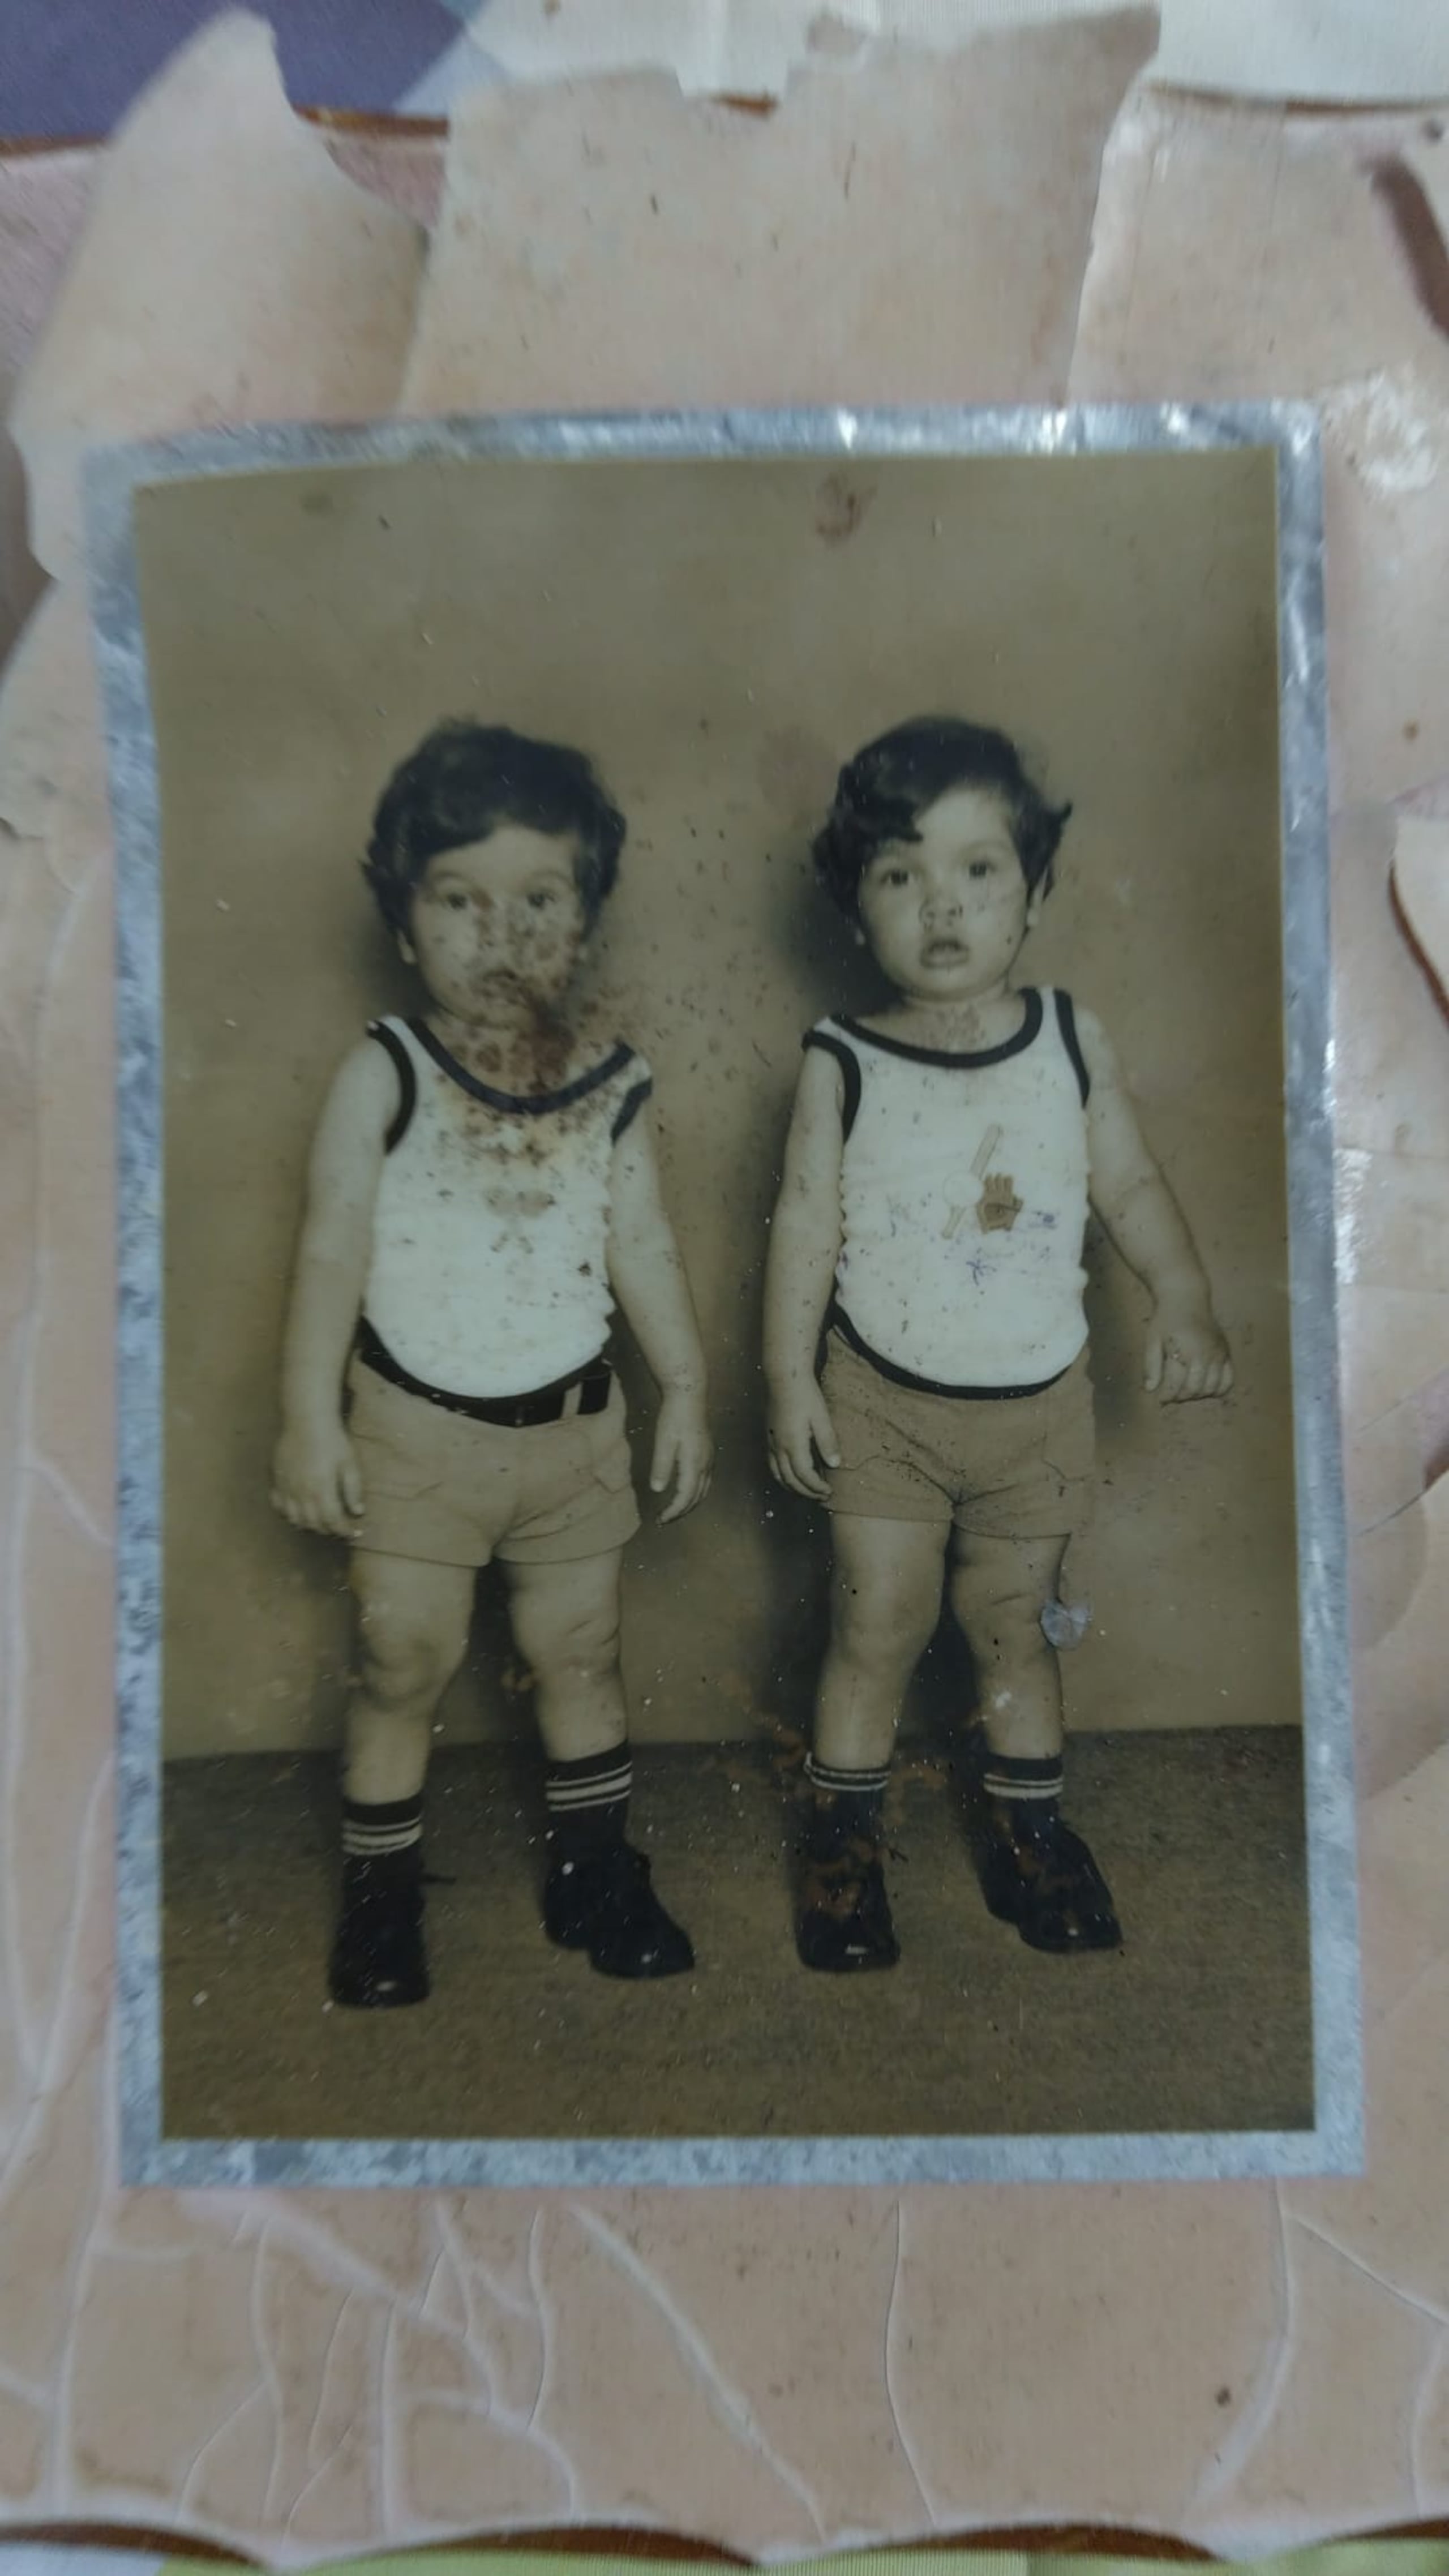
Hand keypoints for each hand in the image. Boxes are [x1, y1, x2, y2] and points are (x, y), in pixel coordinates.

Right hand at [271, 1419, 364, 1535]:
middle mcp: (301, 1492)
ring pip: (295, 1519)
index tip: (354, 1533)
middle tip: (340, 1528)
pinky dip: (288, 1513)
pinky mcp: (277, 1480)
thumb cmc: (332, 1440)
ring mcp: (287, 1487)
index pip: (333, 1521)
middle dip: (329, 1530)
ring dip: (309, 1525)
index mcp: (322, 1489)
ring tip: (321, 1523)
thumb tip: (358, 1512)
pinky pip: (278, 1505)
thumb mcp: (349, 1463)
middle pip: (314, 1524)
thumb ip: (353, 1489)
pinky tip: (298, 1511)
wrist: (307, 1420)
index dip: (345, 1531)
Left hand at [650, 1386, 712, 1522]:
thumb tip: (657, 1489)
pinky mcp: (708, 1454)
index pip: (685, 1496)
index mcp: (694, 1463)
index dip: (673, 1511)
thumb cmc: (674, 1416)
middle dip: (681, 1512)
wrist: (689, 1396)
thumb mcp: (663, 1441)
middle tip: (664, 1520)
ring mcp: (709, 1459)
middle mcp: (706, 1464)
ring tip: (673, 1510)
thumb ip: (661, 1466)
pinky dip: (695, 1493)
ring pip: (703, 1491)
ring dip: (689, 1504)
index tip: (660, 1519)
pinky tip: (685, 1492)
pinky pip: (705, 1481)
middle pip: (696, 1497)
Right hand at [767, 1381, 840, 1498]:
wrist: (784, 1378)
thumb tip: (835, 1464)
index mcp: (793, 1444)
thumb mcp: (821, 1418)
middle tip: (822, 1496)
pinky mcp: (769, 1437)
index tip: (829, 1492)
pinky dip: (782, 1477)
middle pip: (790, 1480)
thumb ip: (828, 1442)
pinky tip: (790, 1476)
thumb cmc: (805, 1395)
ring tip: (807, 1492)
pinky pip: (772, 1465)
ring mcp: (772, 1443)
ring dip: (793, 1487)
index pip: (804, 1476)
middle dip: (806, 1492)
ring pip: (778, 1475)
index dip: (817, 1488)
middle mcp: (779, 1447)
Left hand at [1145, 1304, 1233, 1402]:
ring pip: (1212, 1388)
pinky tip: (1206, 1388)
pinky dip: (1219, 1389)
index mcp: (1184, 1351)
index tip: (1160, 1399)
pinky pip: (1229, 1379)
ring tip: (1186, 1390)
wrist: (1186, 1299)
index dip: (1167, 1396)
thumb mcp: (1152, 1340)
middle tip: (1172, 1395)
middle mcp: (1205, 1354)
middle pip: (1195, 1389)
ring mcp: (1218, 1354)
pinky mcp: (1226, 1353)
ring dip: (1198, 1394)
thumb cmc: (1166, 1320)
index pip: (1176, 1385)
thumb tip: (1149, 1389)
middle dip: (1181, 1396)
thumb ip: (1151, 1366)